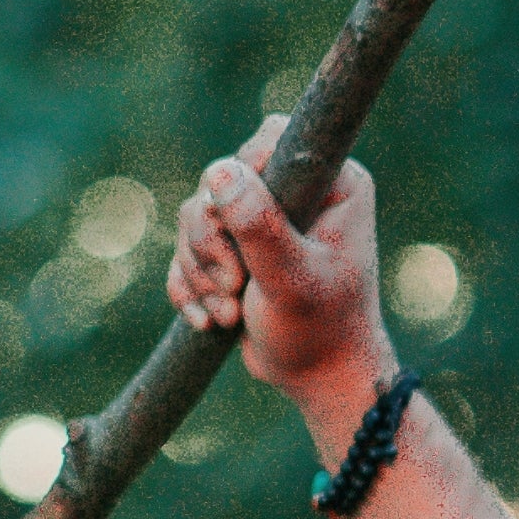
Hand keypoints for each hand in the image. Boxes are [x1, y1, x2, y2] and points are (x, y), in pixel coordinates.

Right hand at [167, 125, 394, 423]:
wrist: (317, 379)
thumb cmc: (322, 330)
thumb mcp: (292, 280)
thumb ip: (260, 226)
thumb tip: (220, 172)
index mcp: (332, 184)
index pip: (269, 138)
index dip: (241, 176)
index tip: (236, 231)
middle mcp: (297, 192)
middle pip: (219, 180)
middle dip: (212, 241)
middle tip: (234, 285)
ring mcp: (263, 220)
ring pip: (195, 217)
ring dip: (201, 271)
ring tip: (230, 313)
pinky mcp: (235, 249)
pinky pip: (186, 251)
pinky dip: (191, 288)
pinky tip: (212, 323)